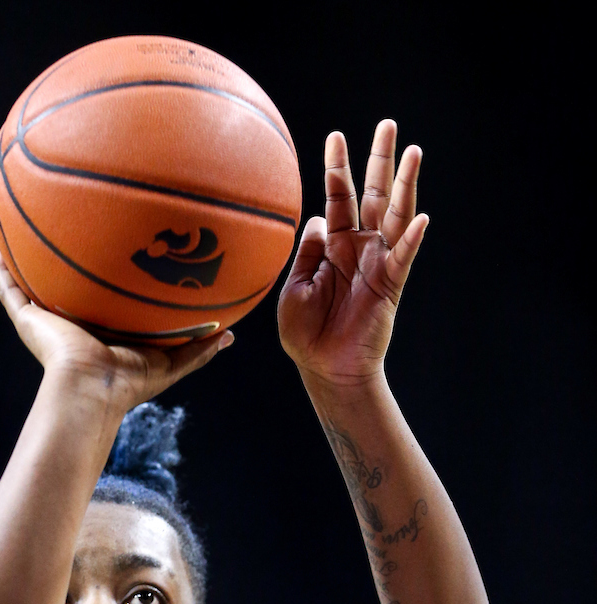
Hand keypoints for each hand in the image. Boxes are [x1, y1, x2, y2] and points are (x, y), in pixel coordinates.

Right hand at [0, 250, 233, 411]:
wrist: (93, 389)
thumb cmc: (131, 380)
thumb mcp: (172, 361)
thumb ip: (199, 347)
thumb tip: (231, 336)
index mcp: (103, 332)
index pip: (104, 302)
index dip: (108, 281)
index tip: (117, 254)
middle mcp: (74, 325)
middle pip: (69, 290)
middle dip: (69, 266)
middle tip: (75, 231)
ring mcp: (48, 322)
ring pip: (34, 286)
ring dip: (29, 263)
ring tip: (26, 231)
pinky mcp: (28, 320)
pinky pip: (10, 290)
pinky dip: (2, 272)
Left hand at [277, 120, 428, 387]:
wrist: (325, 368)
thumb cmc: (305, 333)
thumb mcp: (294, 288)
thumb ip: (306, 253)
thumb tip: (318, 216)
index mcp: (334, 244)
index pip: (338, 196)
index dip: (337, 167)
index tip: (336, 135)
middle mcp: (359, 246)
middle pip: (372, 194)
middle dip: (380, 159)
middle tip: (388, 124)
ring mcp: (378, 262)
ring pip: (394, 215)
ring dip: (405, 184)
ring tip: (414, 151)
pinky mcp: (391, 284)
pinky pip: (403, 257)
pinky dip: (411, 239)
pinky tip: (420, 219)